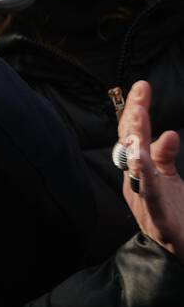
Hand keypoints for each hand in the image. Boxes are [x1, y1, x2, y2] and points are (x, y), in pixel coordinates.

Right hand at [118, 81, 182, 261]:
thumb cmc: (176, 215)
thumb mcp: (169, 180)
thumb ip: (164, 156)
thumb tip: (166, 133)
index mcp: (140, 172)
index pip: (134, 136)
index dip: (136, 110)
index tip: (142, 86)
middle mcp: (137, 183)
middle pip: (131, 146)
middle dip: (134, 118)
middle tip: (140, 93)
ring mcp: (145, 201)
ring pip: (137, 168)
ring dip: (136, 142)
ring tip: (139, 118)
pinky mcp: (158, 219)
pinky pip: (151, 195)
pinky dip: (145, 177)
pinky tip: (143, 159)